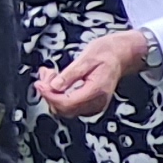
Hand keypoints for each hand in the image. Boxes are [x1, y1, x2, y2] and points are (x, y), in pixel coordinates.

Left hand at [35, 25, 153, 117]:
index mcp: (97, 91)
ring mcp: (95, 105)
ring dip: (53, 93)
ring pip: (65, 108)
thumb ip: (69, 74)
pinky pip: (71, 104)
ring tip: (51, 74)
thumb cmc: (107, 53)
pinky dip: (60, 94)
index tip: (40, 84)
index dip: (49, 95)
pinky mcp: (91, 103)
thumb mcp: (86, 58)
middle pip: (64, 109)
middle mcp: (97, 102)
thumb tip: (54, 86)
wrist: (122, 54)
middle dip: (50, 93)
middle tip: (46, 75)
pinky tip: (57, 80)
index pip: (67, 103)